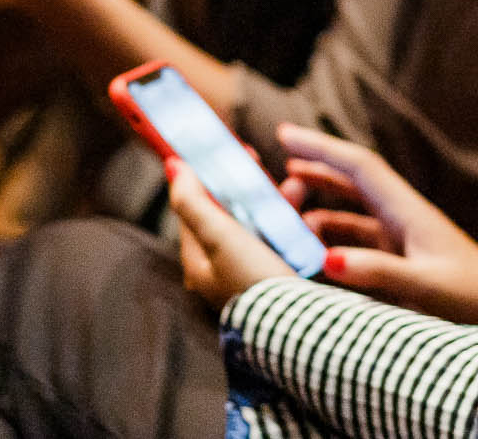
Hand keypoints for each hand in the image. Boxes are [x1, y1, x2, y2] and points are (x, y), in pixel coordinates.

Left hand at [170, 159, 293, 309]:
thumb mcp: (219, 236)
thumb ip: (193, 201)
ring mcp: (247, 274)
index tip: (220, 151)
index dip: (203, 176)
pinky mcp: (275, 279)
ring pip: (256, 224)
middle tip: (256, 160)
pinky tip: (306, 214)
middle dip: (243, 185)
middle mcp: (219, 270)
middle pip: (226, 214)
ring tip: (294, 185)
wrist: (298, 326)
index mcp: (197, 263)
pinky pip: (279, 240)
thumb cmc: (253, 280)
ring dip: (272, 199)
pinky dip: (289, 222)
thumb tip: (171, 166)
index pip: (192, 208)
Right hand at [276, 125, 477, 333]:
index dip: (320, 149)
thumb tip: (326, 259)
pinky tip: (315, 247)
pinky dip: (334, 237)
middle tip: (276, 167)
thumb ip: (377, 273)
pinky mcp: (405, 260)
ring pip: (353, 210)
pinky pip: (360, 239)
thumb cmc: (476, 299)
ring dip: (321, 204)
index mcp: (408, 212)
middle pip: (352, 181)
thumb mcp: (425, 287)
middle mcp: (403, 217)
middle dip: (315, 169)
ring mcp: (404, 238)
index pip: (358, 167)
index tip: (284, 135)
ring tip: (287, 207)